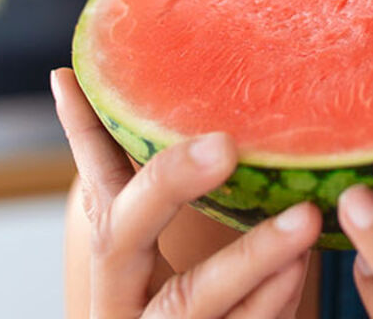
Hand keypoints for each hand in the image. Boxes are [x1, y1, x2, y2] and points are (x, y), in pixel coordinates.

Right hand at [51, 68, 319, 317]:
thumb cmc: (190, 311)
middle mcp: (118, 303)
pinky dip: (270, 303)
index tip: (70, 77)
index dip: (82, 133)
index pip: (92, 186)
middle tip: (224, 145)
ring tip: (302, 216)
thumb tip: (107, 86)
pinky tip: (301, 268)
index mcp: (113, 265)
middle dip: (169, 187)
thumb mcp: (169, 253)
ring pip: (190, 302)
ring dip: (249, 256)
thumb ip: (158, 190)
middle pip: (120, 238)